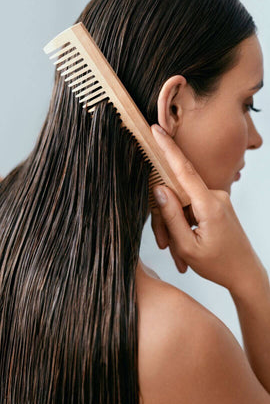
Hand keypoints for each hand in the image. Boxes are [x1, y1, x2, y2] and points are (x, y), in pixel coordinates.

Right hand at [150, 124, 266, 294]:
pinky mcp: (217, 204)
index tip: (156, 129)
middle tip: (164, 245)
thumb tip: (159, 188)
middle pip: (178, 192)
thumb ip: (171, 216)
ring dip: (175, 224)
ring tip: (179, 253)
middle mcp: (216, 196)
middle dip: (165, 216)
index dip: (168, 148)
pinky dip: (184, 223)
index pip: (184, 170)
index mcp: (210, 205)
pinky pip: (192, 206)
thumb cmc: (218, 265)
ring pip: (184, 201)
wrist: (245, 273)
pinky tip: (185, 243)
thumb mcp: (188, 247)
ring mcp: (218, 199)